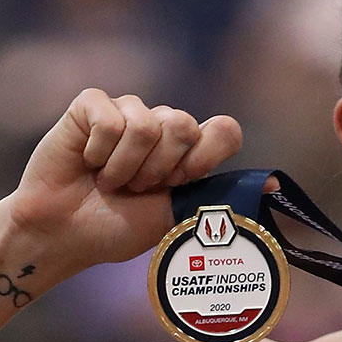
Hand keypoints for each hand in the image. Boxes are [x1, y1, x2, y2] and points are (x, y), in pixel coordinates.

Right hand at [3, 89, 244, 269]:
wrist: (64, 235)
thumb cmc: (117, 229)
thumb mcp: (177, 216)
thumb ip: (220, 196)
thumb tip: (276, 185)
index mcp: (189, 150)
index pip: (224, 131)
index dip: (201, 160)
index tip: (176, 185)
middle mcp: (161, 124)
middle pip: (185, 125)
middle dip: (159, 169)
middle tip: (134, 188)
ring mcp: (127, 111)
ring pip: (147, 125)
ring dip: (126, 167)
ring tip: (108, 181)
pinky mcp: (90, 105)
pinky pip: (110, 120)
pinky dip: (98, 153)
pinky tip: (86, 163)